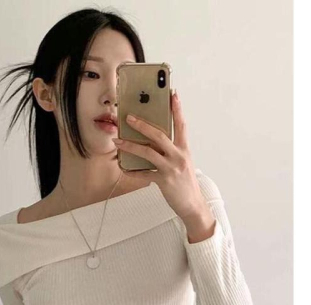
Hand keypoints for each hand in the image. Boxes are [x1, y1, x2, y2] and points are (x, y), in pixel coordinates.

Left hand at [112, 89, 208, 219]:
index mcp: (184, 150)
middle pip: (159, 135)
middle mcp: (178, 156)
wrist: (192, 204)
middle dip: (142, 125)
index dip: (177, 109)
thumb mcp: (183, 163)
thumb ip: (172, 151)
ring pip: (148, 152)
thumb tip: (154, 143)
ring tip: (118, 141)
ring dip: (131, 146)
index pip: (181, 125)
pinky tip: (124, 168)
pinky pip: (144, 174)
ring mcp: (171, 168)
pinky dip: (132, 171)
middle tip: (129, 117)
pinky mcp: (163, 180)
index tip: (172, 95)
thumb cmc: (186, 183)